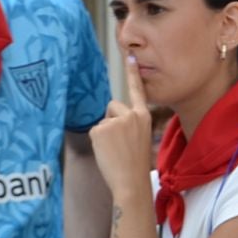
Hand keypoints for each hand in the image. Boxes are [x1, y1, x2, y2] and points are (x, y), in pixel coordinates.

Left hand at [90, 54, 155, 204]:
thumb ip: (128, 124)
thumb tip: (110, 120)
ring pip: (102, 121)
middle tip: (119, 145)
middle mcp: (132, 115)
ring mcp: (116, 121)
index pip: (138, 90)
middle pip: (113, 107)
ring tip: (115, 151)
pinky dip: (97, 142)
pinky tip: (107, 153)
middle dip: (111, 122)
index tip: (130, 55)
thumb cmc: (135, 166)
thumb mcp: (139, 139)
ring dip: (104, 134)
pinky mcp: (101, 129)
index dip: (133, 73)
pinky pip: (94, 131)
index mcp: (144, 117)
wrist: (131, 183)